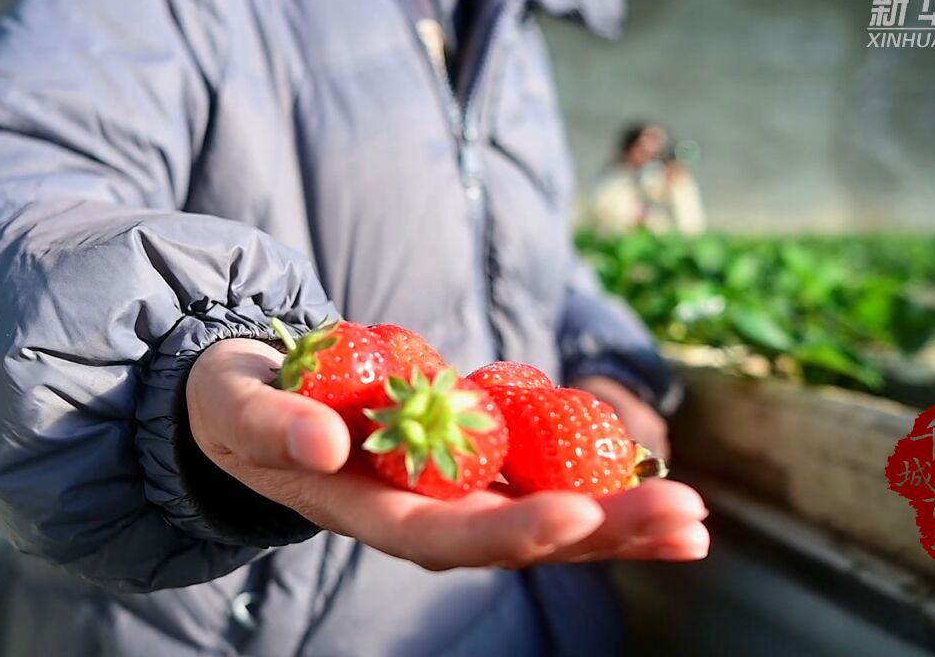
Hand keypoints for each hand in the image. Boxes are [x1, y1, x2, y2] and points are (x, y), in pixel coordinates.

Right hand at [186, 338, 707, 569]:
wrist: (256, 398)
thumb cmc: (239, 404)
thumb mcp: (238, 408)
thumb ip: (272, 424)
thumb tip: (322, 443)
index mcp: (364, 508)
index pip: (441, 534)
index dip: (508, 529)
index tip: (574, 515)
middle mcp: (420, 512)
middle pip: (517, 536)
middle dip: (603, 531)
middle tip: (685, 520)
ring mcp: (451, 491)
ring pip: (543, 514)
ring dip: (621, 519)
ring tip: (696, 519)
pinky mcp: (471, 461)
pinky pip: (541, 475)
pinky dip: (600, 479)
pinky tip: (658, 477)